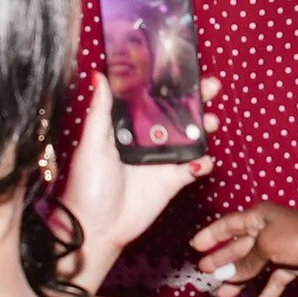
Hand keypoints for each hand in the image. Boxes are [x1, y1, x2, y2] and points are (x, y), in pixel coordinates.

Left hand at [57, 74, 220, 266]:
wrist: (96, 228)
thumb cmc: (86, 185)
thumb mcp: (92, 144)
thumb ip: (101, 111)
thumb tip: (98, 76)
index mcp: (127, 127)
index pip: (152, 99)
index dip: (169, 84)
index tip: (185, 68)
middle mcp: (147, 140)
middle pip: (177, 114)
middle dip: (197, 99)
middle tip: (210, 87)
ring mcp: (162, 159)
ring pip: (191, 136)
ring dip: (205, 126)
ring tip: (211, 121)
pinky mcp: (172, 180)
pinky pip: (194, 167)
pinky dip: (204, 162)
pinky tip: (203, 159)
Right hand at [190, 200, 297, 296]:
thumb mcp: (266, 246)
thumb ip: (246, 262)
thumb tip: (226, 276)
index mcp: (258, 218)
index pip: (228, 225)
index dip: (211, 235)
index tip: (195, 246)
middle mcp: (267, 232)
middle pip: (239, 248)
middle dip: (222, 261)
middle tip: (204, 274)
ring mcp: (280, 250)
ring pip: (254, 268)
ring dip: (239, 282)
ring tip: (222, 296)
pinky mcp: (293, 266)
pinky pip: (274, 282)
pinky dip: (266, 295)